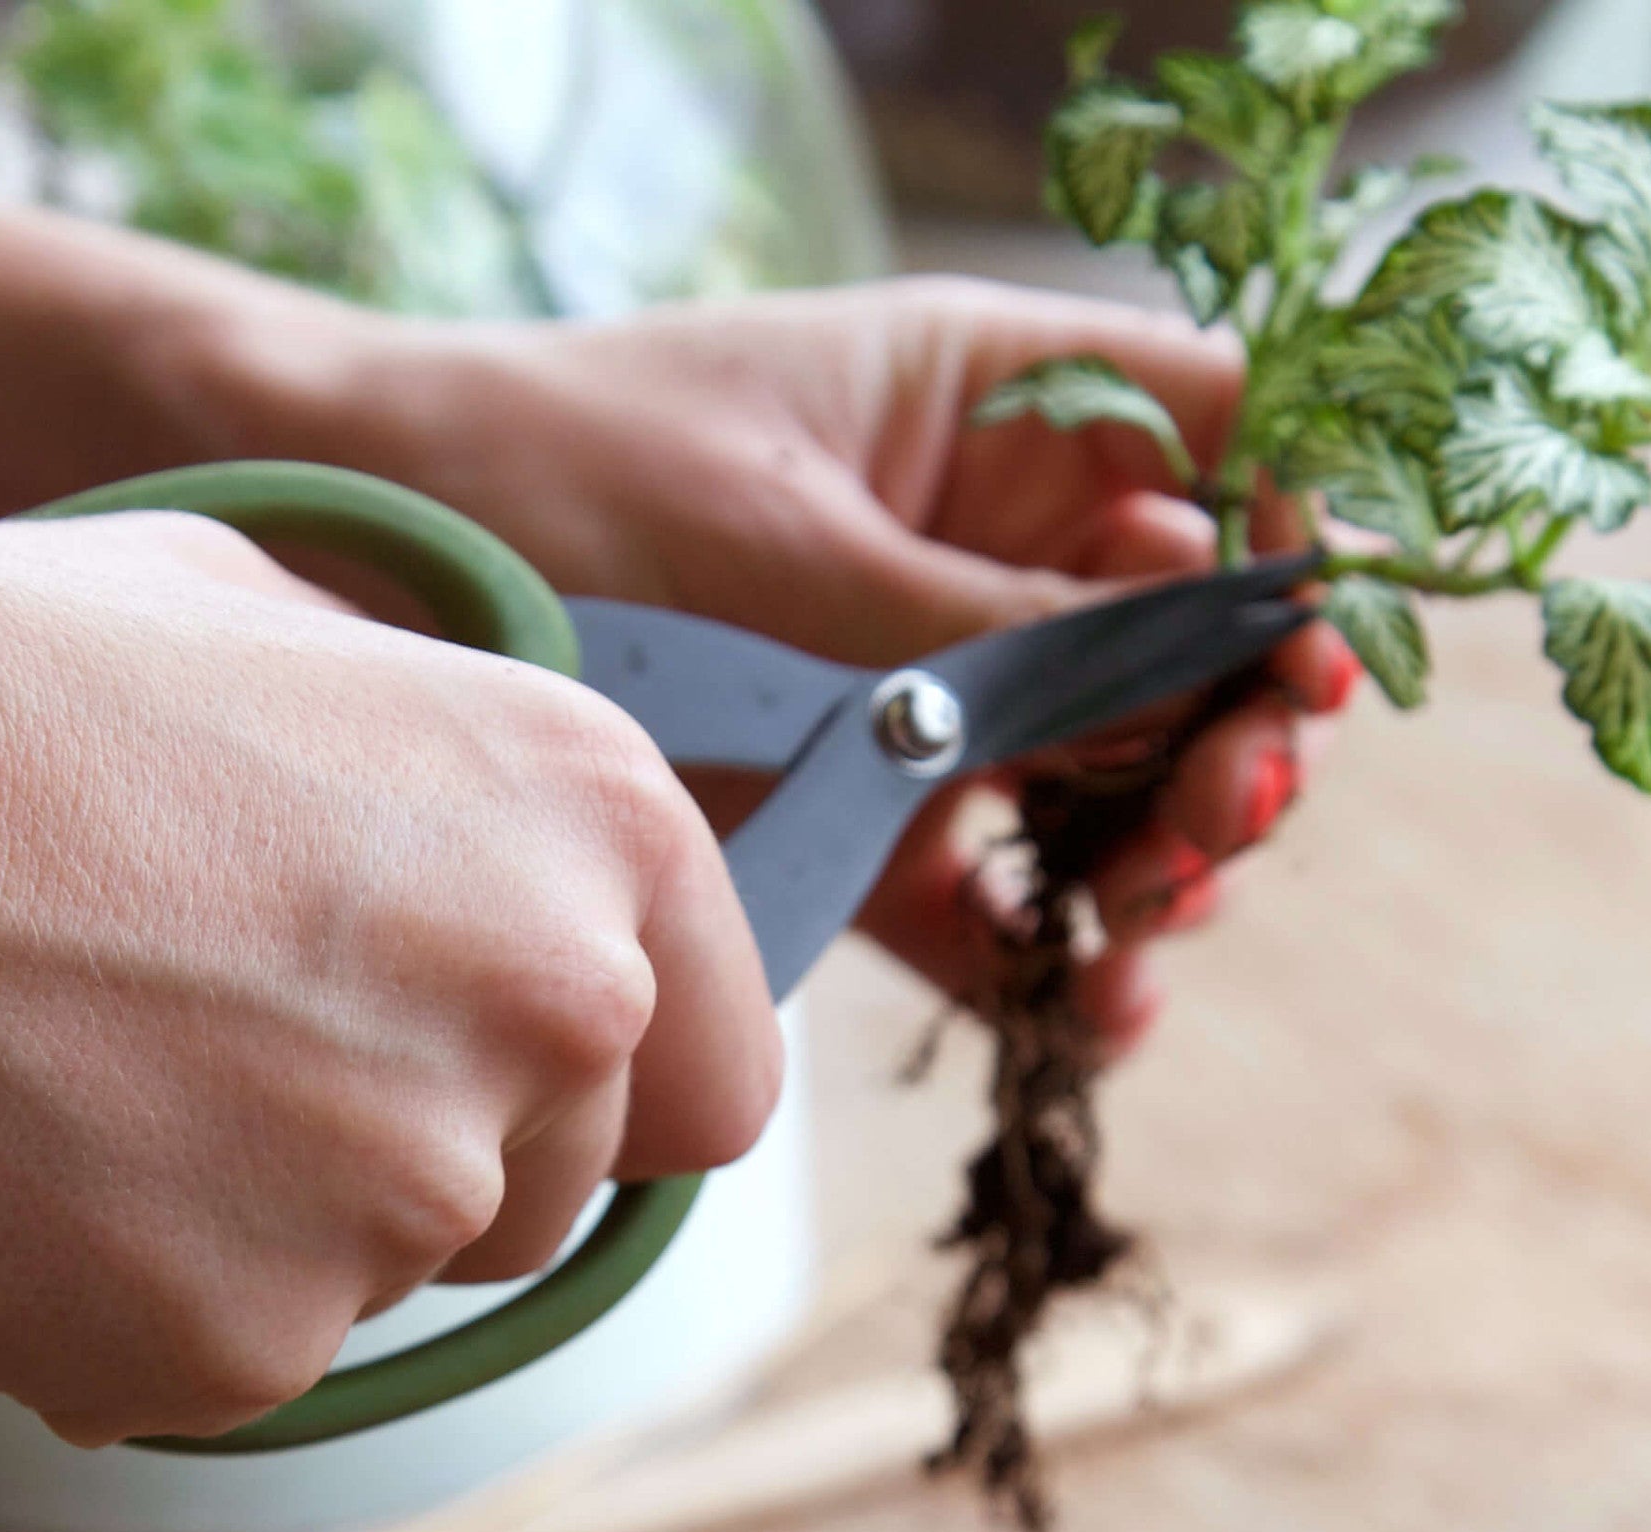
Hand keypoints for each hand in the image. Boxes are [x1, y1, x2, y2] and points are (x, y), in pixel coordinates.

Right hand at [0, 516, 777, 1445]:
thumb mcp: (250, 619)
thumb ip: (426, 748)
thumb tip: (480, 829)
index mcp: (593, 822)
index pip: (722, 1074)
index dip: (608, 1087)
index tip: (501, 1075)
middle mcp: (554, 1015)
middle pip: (551, 1191)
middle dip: (420, 1146)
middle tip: (210, 1042)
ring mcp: (407, 1200)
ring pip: (390, 1282)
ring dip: (274, 1222)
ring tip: (86, 1076)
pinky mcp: (252, 1349)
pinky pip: (227, 1360)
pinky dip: (129, 1301)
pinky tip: (10, 1171)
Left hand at [300, 280, 1355, 1048]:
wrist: (349, 567)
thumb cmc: (544, 477)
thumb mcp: (779, 542)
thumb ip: (982, 621)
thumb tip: (1182, 668)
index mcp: (985, 406)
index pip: (1214, 442)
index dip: (1287, 539)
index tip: (1302, 654)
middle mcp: (977, 543)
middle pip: (1193, 640)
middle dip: (1235, 734)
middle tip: (1221, 815)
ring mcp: (924, 687)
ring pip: (1114, 779)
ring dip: (1162, 856)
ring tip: (1147, 913)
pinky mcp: (855, 818)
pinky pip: (998, 894)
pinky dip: (1058, 955)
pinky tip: (1092, 1006)